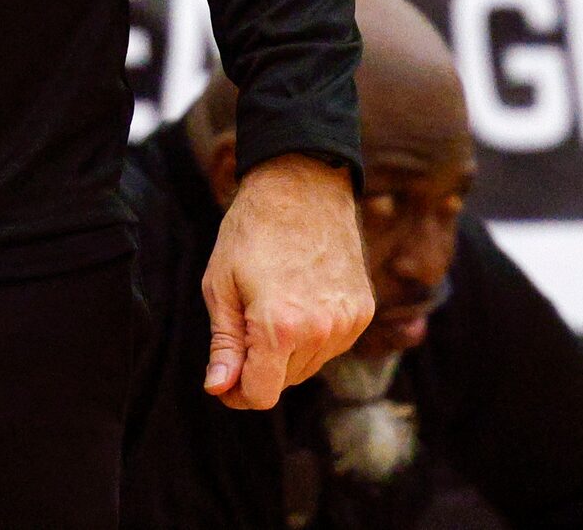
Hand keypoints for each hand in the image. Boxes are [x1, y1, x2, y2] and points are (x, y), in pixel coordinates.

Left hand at [201, 153, 371, 409]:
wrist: (302, 186)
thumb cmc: (252, 231)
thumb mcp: (221, 285)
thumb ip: (224, 344)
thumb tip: (219, 389)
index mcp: (280, 327)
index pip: (262, 395)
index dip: (238, 393)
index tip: (226, 377)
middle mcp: (320, 331)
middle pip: (284, 382)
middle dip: (260, 365)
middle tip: (246, 319)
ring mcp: (347, 322)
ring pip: (309, 365)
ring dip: (288, 350)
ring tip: (274, 301)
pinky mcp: (363, 311)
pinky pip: (332, 344)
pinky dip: (313, 334)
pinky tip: (300, 296)